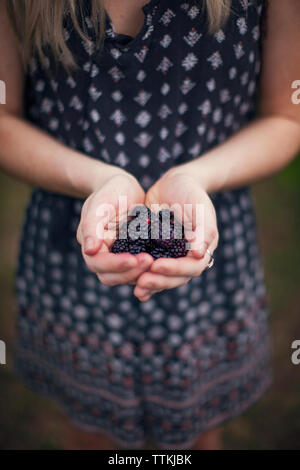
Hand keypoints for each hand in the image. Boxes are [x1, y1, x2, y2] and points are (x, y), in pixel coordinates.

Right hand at [76, 171, 152, 285]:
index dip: (115, 264)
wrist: (125, 188)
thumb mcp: (101, 202)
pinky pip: (138, 270)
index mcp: (91, 243)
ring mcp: (117, 257)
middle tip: (150, 261)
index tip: (134, 259)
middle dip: (129, 272)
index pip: (97, 262)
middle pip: (109, 276)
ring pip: (124, 277)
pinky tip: (163, 264)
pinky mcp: (133, 256)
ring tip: (157, 263)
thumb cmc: (112, 191)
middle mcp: (102, 254)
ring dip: (140, 274)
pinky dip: (149, 271)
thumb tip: (90, 250)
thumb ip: (92, 225)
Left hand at [133, 170, 218, 300]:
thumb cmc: (190, 193)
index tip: (156, 265)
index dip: (175, 269)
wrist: (173, 184)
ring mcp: (172, 258)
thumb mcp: (199, 208)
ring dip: (151, 284)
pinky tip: (132, 286)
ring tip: (137, 288)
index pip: (193, 267)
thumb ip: (203, 231)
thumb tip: (199, 254)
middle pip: (178, 278)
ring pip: (165, 278)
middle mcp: (188, 257)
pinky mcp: (157, 254)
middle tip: (142, 282)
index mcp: (202, 249)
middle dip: (160, 281)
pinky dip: (144, 278)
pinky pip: (152, 271)